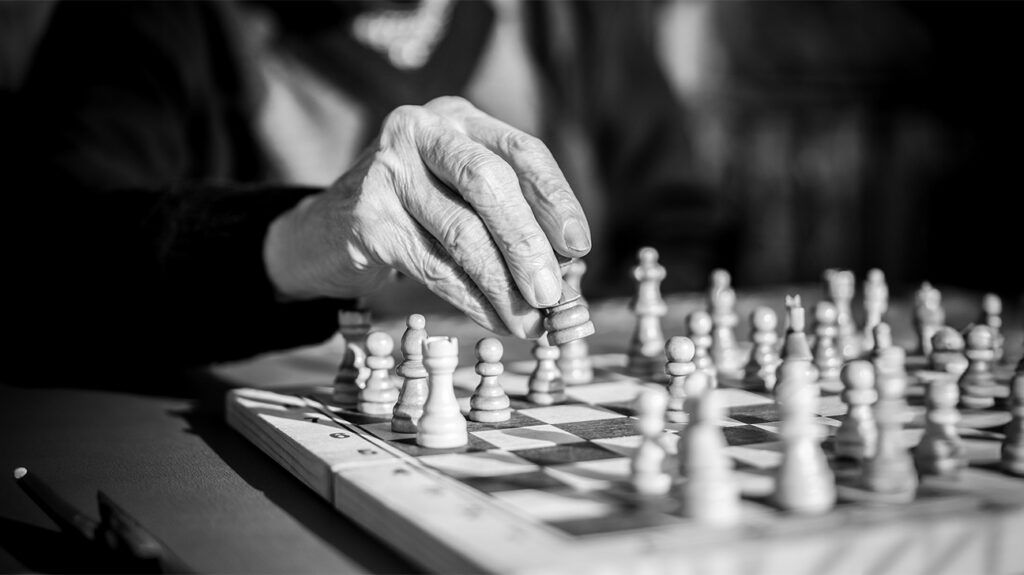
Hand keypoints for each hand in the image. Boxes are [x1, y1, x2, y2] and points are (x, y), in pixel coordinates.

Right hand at [264, 96, 590, 337]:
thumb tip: (567, 267)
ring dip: (503, 285)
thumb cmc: (410, 215)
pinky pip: (434, 266)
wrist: (321, 233)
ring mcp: (388, 170)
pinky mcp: (368, 218)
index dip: (555, 199)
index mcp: (456, 119)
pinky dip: (472, 300)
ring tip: (529, 321)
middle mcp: (420, 131)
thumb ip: (507, 217)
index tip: (578, 246)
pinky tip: (495, 320)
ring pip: (462, 233)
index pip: (521, 151)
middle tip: (554, 295)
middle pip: (490, 185)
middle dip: (528, 245)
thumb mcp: (459, 197)